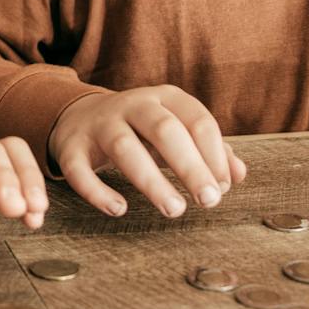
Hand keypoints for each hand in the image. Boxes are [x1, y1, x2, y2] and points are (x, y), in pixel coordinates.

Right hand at [48, 85, 246, 217]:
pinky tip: (119, 209)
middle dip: (190, 166)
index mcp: (165, 98)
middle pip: (165, 130)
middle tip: (209, 201)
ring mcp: (99, 123)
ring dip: (151, 181)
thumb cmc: (142, 131)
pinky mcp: (70, 145)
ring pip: (125, 147)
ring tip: (174, 210)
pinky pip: (79, 169)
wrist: (80, 116)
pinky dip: (97, 191)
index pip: (197, 121)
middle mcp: (132, 104)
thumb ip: (210, 151)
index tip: (223, 187)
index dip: (214, 155)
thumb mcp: (178, 131)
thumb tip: (238, 175)